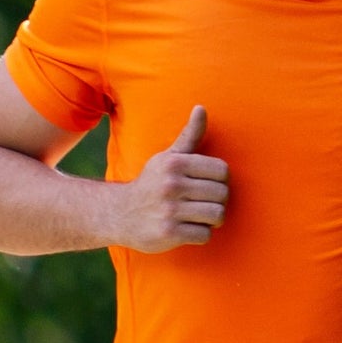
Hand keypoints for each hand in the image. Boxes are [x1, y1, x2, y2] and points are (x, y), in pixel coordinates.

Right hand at [109, 103, 228, 253]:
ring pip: (217, 215)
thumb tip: (201, 107)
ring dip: (211, 220)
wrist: (119, 214)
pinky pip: (204, 235)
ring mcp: (169, 210)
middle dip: (217, 201)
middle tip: (201, 203)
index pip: (222, 170)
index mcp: (175, 163)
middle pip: (222, 194)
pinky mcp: (168, 233)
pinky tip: (186, 229)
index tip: (205, 185)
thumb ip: (189, 135)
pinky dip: (199, 234)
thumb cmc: (152, 183)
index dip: (219, 180)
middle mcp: (171, 185)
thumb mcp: (167, 158)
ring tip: (197, 217)